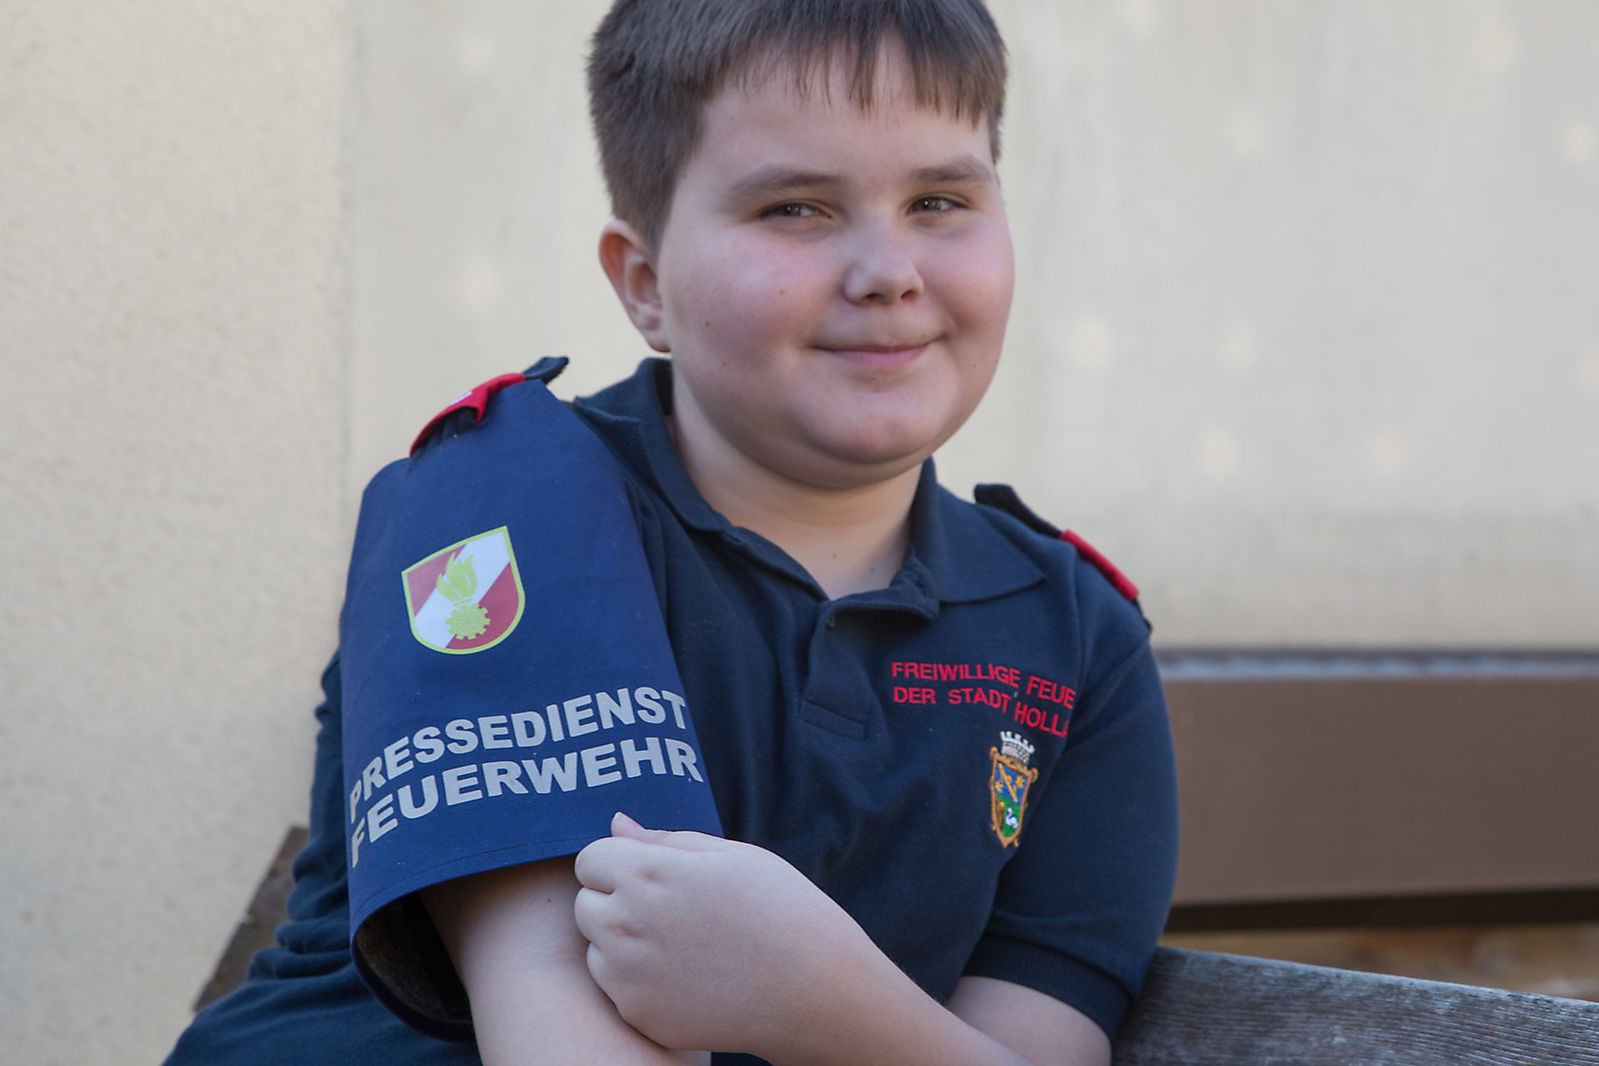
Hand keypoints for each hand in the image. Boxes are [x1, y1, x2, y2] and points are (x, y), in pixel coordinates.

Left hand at [572, 813, 880, 1056]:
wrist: (814, 991)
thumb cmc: (780, 909)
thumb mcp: (731, 856)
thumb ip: (664, 839)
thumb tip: (616, 823)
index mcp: (648, 873)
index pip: (590, 857)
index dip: (619, 862)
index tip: (653, 874)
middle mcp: (628, 923)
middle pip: (585, 903)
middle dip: (615, 901)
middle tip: (671, 910)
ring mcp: (629, 975)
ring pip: (596, 946)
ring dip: (621, 941)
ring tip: (682, 944)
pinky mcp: (639, 1014)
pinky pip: (616, 988)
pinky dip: (638, 981)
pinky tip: (686, 976)